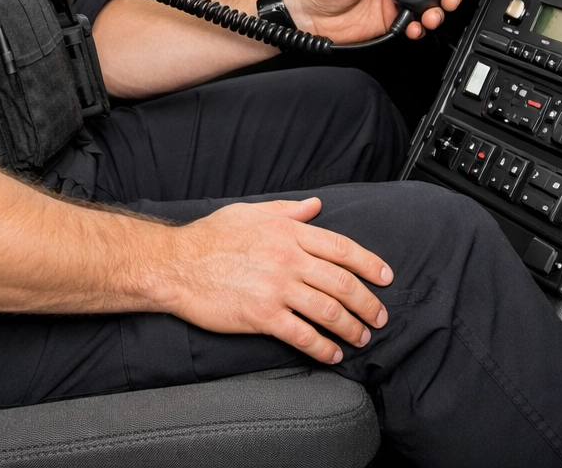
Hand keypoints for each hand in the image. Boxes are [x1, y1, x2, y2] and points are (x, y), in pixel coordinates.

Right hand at [150, 198, 391, 363]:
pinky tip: (331, 354)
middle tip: (379, 317)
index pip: (343, 249)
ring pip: (329, 311)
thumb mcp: (250, 212)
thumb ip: (287, 211)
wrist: (176, 264)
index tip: (385, 278)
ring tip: (360, 338)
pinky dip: (323, 348)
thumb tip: (315, 206)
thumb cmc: (209, 237)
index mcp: (288, 233)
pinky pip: (303, 335)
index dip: (370, 265)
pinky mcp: (262, 315)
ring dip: (351, 328)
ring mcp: (277, 288)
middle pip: (343, 283)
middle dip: (368, 304)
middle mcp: (289, 259)